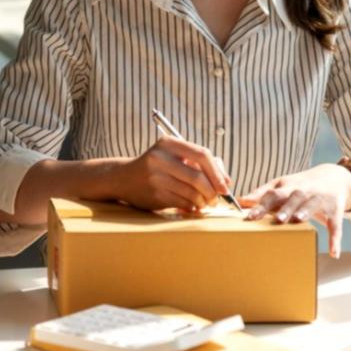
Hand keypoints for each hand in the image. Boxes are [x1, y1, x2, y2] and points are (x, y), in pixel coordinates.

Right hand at [111, 135, 232, 214]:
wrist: (124, 178)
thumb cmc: (157, 166)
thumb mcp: (174, 156)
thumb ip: (200, 164)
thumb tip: (227, 181)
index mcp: (168, 143)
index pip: (202, 155)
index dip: (217, 172)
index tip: (225, 186)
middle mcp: (160, 158)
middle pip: (198, 177)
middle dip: (212, 191)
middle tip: (216, 199)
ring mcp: (155, 177)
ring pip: (192, 193)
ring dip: (202, 201)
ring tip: (203, 202)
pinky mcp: (154, 194)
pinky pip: (182, 203)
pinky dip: (191, 206)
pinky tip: (189, 205)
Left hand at [240, 164, 350, 257]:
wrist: (333, 177)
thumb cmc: (300, 185)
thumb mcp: (281, 185)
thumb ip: (262, 193)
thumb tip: (241, 200)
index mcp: (289, 187)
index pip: (273, 194)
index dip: (262, 204)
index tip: (251, 216)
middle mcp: (304, 191)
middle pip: (294, 197)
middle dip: (287, 207)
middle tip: (278, 219)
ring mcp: (320, 199)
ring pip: (313, 204)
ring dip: (306, 211)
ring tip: (299, 220)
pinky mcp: (335, 210)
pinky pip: (335, 225)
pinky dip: (335, 239)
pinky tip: (333, 253)